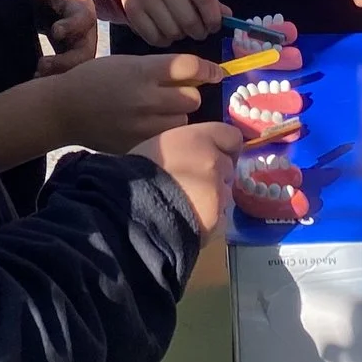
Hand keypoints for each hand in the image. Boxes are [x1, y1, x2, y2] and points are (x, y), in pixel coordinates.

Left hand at [28, 0, 98, 73]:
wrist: (59, 3)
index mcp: (82, 10)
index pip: (84, 18)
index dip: (72, 26)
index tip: (55, 31)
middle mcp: (86, 33)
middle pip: (85, 52)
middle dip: (65, 61)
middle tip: (41, 65)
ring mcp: (80, 48)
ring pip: (78, 68)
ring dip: (59, 74)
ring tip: (36, 76)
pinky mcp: (71, 60)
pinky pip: (68, 74)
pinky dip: (54, 79)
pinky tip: (35, 80)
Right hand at [51, 52, 218, 154]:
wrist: (64, 110)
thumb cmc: (95, 80)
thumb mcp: (127, 63)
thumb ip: (159, 69)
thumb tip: (195, 76)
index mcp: (143, 71)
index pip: (190, 67)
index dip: (208, 70)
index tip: (216, 74)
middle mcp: (147, 98)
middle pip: (192, 98)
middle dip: (187, 96)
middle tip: (173, 96)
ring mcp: (143, 125)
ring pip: (184, 122)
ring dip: (177, 117)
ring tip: (158, 115)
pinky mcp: (139, 145)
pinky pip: (167, 140)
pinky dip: (165, 136)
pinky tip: (149, 129)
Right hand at [111, 0, 227, 46]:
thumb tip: (228, 17)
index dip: (213, 18)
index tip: (215, 26)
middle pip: (189, 20)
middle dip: (199, 31)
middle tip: (200, 31)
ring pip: (173, 32)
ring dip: (182, 36)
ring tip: (181, 28)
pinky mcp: (132, 11)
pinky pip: (154, 38)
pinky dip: (165, 41)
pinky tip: (166, 32)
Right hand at [140, 122, 242, 236]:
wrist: (130, 210)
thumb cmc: (136, 173)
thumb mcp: (160, 145)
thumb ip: (186, 147)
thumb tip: (195, 156)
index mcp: (199, 138)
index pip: (232, 138)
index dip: (223, 148)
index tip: (212, 157)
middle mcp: (215, 161)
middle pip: (228, 168)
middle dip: (214, 176)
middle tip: (190, 185)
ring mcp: (220, 192)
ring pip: (224, 195)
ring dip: (212, 200)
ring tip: (185, 208)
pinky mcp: (218, 220)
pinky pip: (219, 220)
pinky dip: (208, 223)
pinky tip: (188, 223)